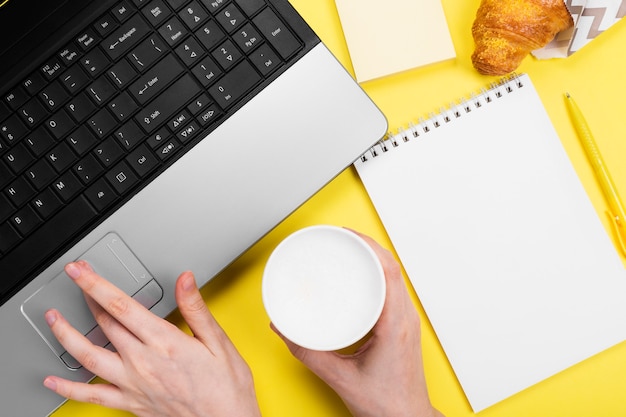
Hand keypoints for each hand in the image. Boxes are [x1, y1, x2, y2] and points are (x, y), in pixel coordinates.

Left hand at [43, 261, 261, 416]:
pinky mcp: (131, 402)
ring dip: (66, 336)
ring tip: (53, 320)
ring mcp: (133, 384)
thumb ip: (196, 309)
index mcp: (164, 342)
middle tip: (75, 279)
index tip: (80, 271)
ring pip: (88, 357)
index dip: (95, 284)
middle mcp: (143, 362)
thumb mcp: (219, 342)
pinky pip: (92, 396)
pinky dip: (68, 389)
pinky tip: (53, 381)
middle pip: (104, 323)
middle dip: (85, 296)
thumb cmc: (226, 386)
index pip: (120, 306)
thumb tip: (185, 279)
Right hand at [273, 231, 443, 416]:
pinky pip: (394, 288)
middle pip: (392, 267)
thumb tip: (283, 329)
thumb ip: (307, 353)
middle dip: (367, 245)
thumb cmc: (385, 403)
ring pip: (395, 276)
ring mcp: (408, 321)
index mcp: (395, 325)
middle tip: (341, 236)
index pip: (389, 272)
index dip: (369, 246)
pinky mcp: (403, 325)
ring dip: (374, 257)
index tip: (347, 235)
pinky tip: (362, 274)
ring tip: (350, 249)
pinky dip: (378, 274)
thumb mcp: (339, 378)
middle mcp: (406, 318)